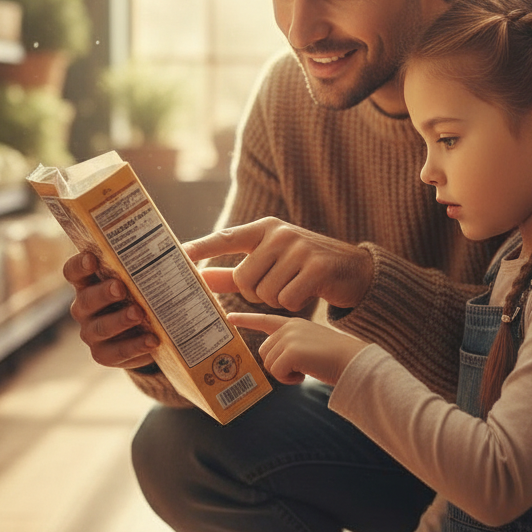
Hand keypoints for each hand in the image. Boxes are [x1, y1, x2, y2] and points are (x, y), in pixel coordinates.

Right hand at [62, 251, 158, 369]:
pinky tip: (152, 340)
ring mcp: (92, 332)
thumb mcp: (148, 278)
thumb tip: (188, 252)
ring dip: (119, 320)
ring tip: (139, 313)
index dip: (79, 265)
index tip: (92, 258)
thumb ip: (158, 265)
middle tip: (120, 287)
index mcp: (90, 283)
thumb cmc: (144, 294)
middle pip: (85, 300)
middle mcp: (85, 308)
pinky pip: (116, 353)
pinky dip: (135, 346)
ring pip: (99, 328)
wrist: (147, 331)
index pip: (74, 272)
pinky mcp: (104, 354)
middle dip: (102, 293)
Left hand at [184, 218, 372, 311]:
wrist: (353, 269)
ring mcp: (300, 248)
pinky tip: (306, 292)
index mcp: (264, 228)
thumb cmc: (303, 267)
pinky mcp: (318, 267)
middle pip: (244, 279)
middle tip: (275, 286)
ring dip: (276, 300)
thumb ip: (232, 274)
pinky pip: (288, 299)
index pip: (225, 238)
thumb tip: (198, 278)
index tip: (178, 255)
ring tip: (293, 286)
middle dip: (255, 293)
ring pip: (265, 292)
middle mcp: (280, 233)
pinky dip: (293, 304)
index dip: (201, 248)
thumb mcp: (269, 263)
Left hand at [226, 312, 365, 385]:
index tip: (229, 318)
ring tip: (306, 369)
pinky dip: (289, 379)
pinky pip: (276, 372)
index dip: (246, 320)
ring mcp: (289, 337)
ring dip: (285, 373)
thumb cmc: (335, 359)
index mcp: (294, 324)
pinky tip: (305, 374)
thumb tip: (273, 361)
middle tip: (301, 368)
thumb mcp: (310, 345)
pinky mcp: (291, 350)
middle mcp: (289, 327)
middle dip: (278, 365)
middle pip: (264, 351)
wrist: (352, 360)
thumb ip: (290, 347)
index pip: (266, 320)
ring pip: (269, 363)